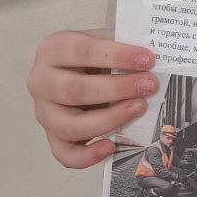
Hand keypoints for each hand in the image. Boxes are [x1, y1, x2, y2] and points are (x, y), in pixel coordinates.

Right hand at [28, 30, 157, 168]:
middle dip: (117, 89)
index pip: (81, 51)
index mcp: (52, 49)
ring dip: (109, 119)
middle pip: (74, 90)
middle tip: (149, 85)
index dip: (116, 55)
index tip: (147, 60)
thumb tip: (155, 58)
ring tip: (139, 108)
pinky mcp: (52, 136)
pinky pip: (65, 153)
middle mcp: (40, 81)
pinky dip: (88, 155)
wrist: (79, 69)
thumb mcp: (105, 41)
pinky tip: (112, 146)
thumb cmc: (95, 54)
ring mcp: (44, 112)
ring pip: (70, 125)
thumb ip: (122, 45)